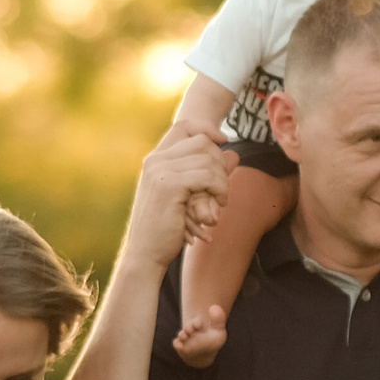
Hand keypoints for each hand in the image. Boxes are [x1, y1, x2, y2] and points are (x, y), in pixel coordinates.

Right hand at [123, 125, 229, 272]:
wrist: (145, 253)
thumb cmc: (165, 228)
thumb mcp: (187, 196)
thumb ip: (208, 174)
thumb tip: (234, 155)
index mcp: (154, 159)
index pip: (184, 126)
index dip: (207, 130)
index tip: (223, 142)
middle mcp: (155, 160)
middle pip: (202, 142)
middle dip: (220, 162)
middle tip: (222, 188)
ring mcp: (160, 170)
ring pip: (208, 159)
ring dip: (222, 180)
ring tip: (220, 200)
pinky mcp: (169, 185)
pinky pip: (207, 175)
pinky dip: (219, 188)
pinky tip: (218, 204)